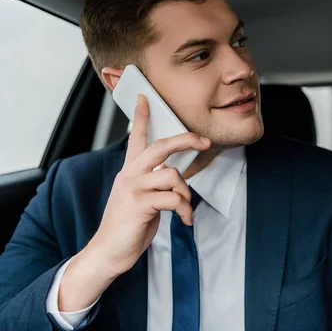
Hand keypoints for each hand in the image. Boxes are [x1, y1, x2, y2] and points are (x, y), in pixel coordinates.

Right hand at [58, 94, 209, 310]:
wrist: (109, 252)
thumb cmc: (128, 226)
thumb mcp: (140, 198)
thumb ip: (154, 183)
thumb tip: (176, 178)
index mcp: (130, 171)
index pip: (136, 137)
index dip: (142, 116)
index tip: (145, 97)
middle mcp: (129, 174)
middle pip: (160, 146)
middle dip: (185, 140)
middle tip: (204, 142)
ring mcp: (133, 188)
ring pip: (173, 176)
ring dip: (187, 194)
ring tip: (185, 210)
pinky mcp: (138, 203)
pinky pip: (173, 198)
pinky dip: (185, 210)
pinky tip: (185, 221)